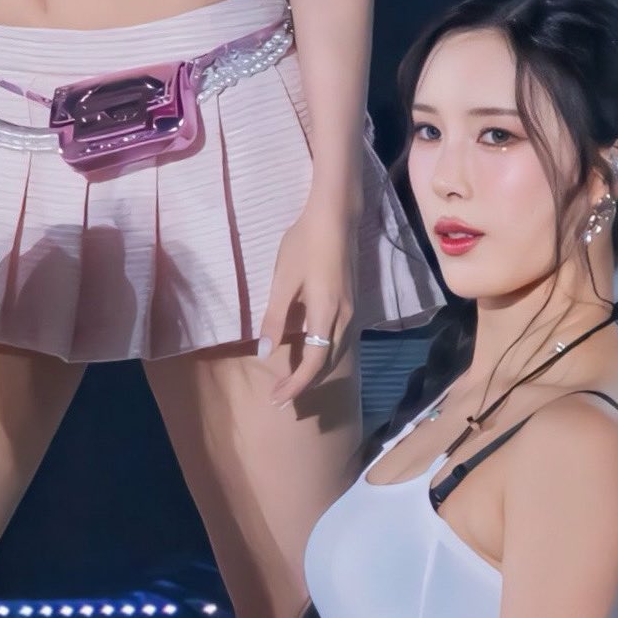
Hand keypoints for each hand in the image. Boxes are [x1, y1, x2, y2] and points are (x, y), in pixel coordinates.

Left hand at [260, 203, 353, 405]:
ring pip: (336, 353)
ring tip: (291, 381)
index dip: (297, 384)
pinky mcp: (351, 304)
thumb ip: (275, 318)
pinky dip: (323, 355)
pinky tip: (307, 353)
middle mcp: (345, 318)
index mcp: (327, 314)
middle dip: (305, 384)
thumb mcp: (283, 280)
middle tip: (280, 397)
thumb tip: (265, 353)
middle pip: (328, 363)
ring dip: (315, 371)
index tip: (278, 399)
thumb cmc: (304, 244)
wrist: (335, 218)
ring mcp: (352, 311)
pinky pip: (339, 340)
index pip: (315, 362)